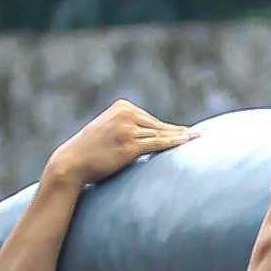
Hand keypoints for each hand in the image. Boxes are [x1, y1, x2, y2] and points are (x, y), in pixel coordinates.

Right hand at [43, 100, 197, 188]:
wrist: (71, 163)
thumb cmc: (90, 151)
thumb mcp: (109, 130)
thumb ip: (128, 127)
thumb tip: (152, 134)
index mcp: (121, 107)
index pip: (151, 120)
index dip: (170, 129)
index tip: (187, 132)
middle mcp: (125, 115)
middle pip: (159, 126)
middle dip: (178, 132)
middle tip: (199, 135)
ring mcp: (127, 129)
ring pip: (161, 134)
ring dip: (181, 138)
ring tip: (198, 139)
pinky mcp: (129, 145)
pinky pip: (157, 143)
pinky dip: (174, 143)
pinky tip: (187, 142)